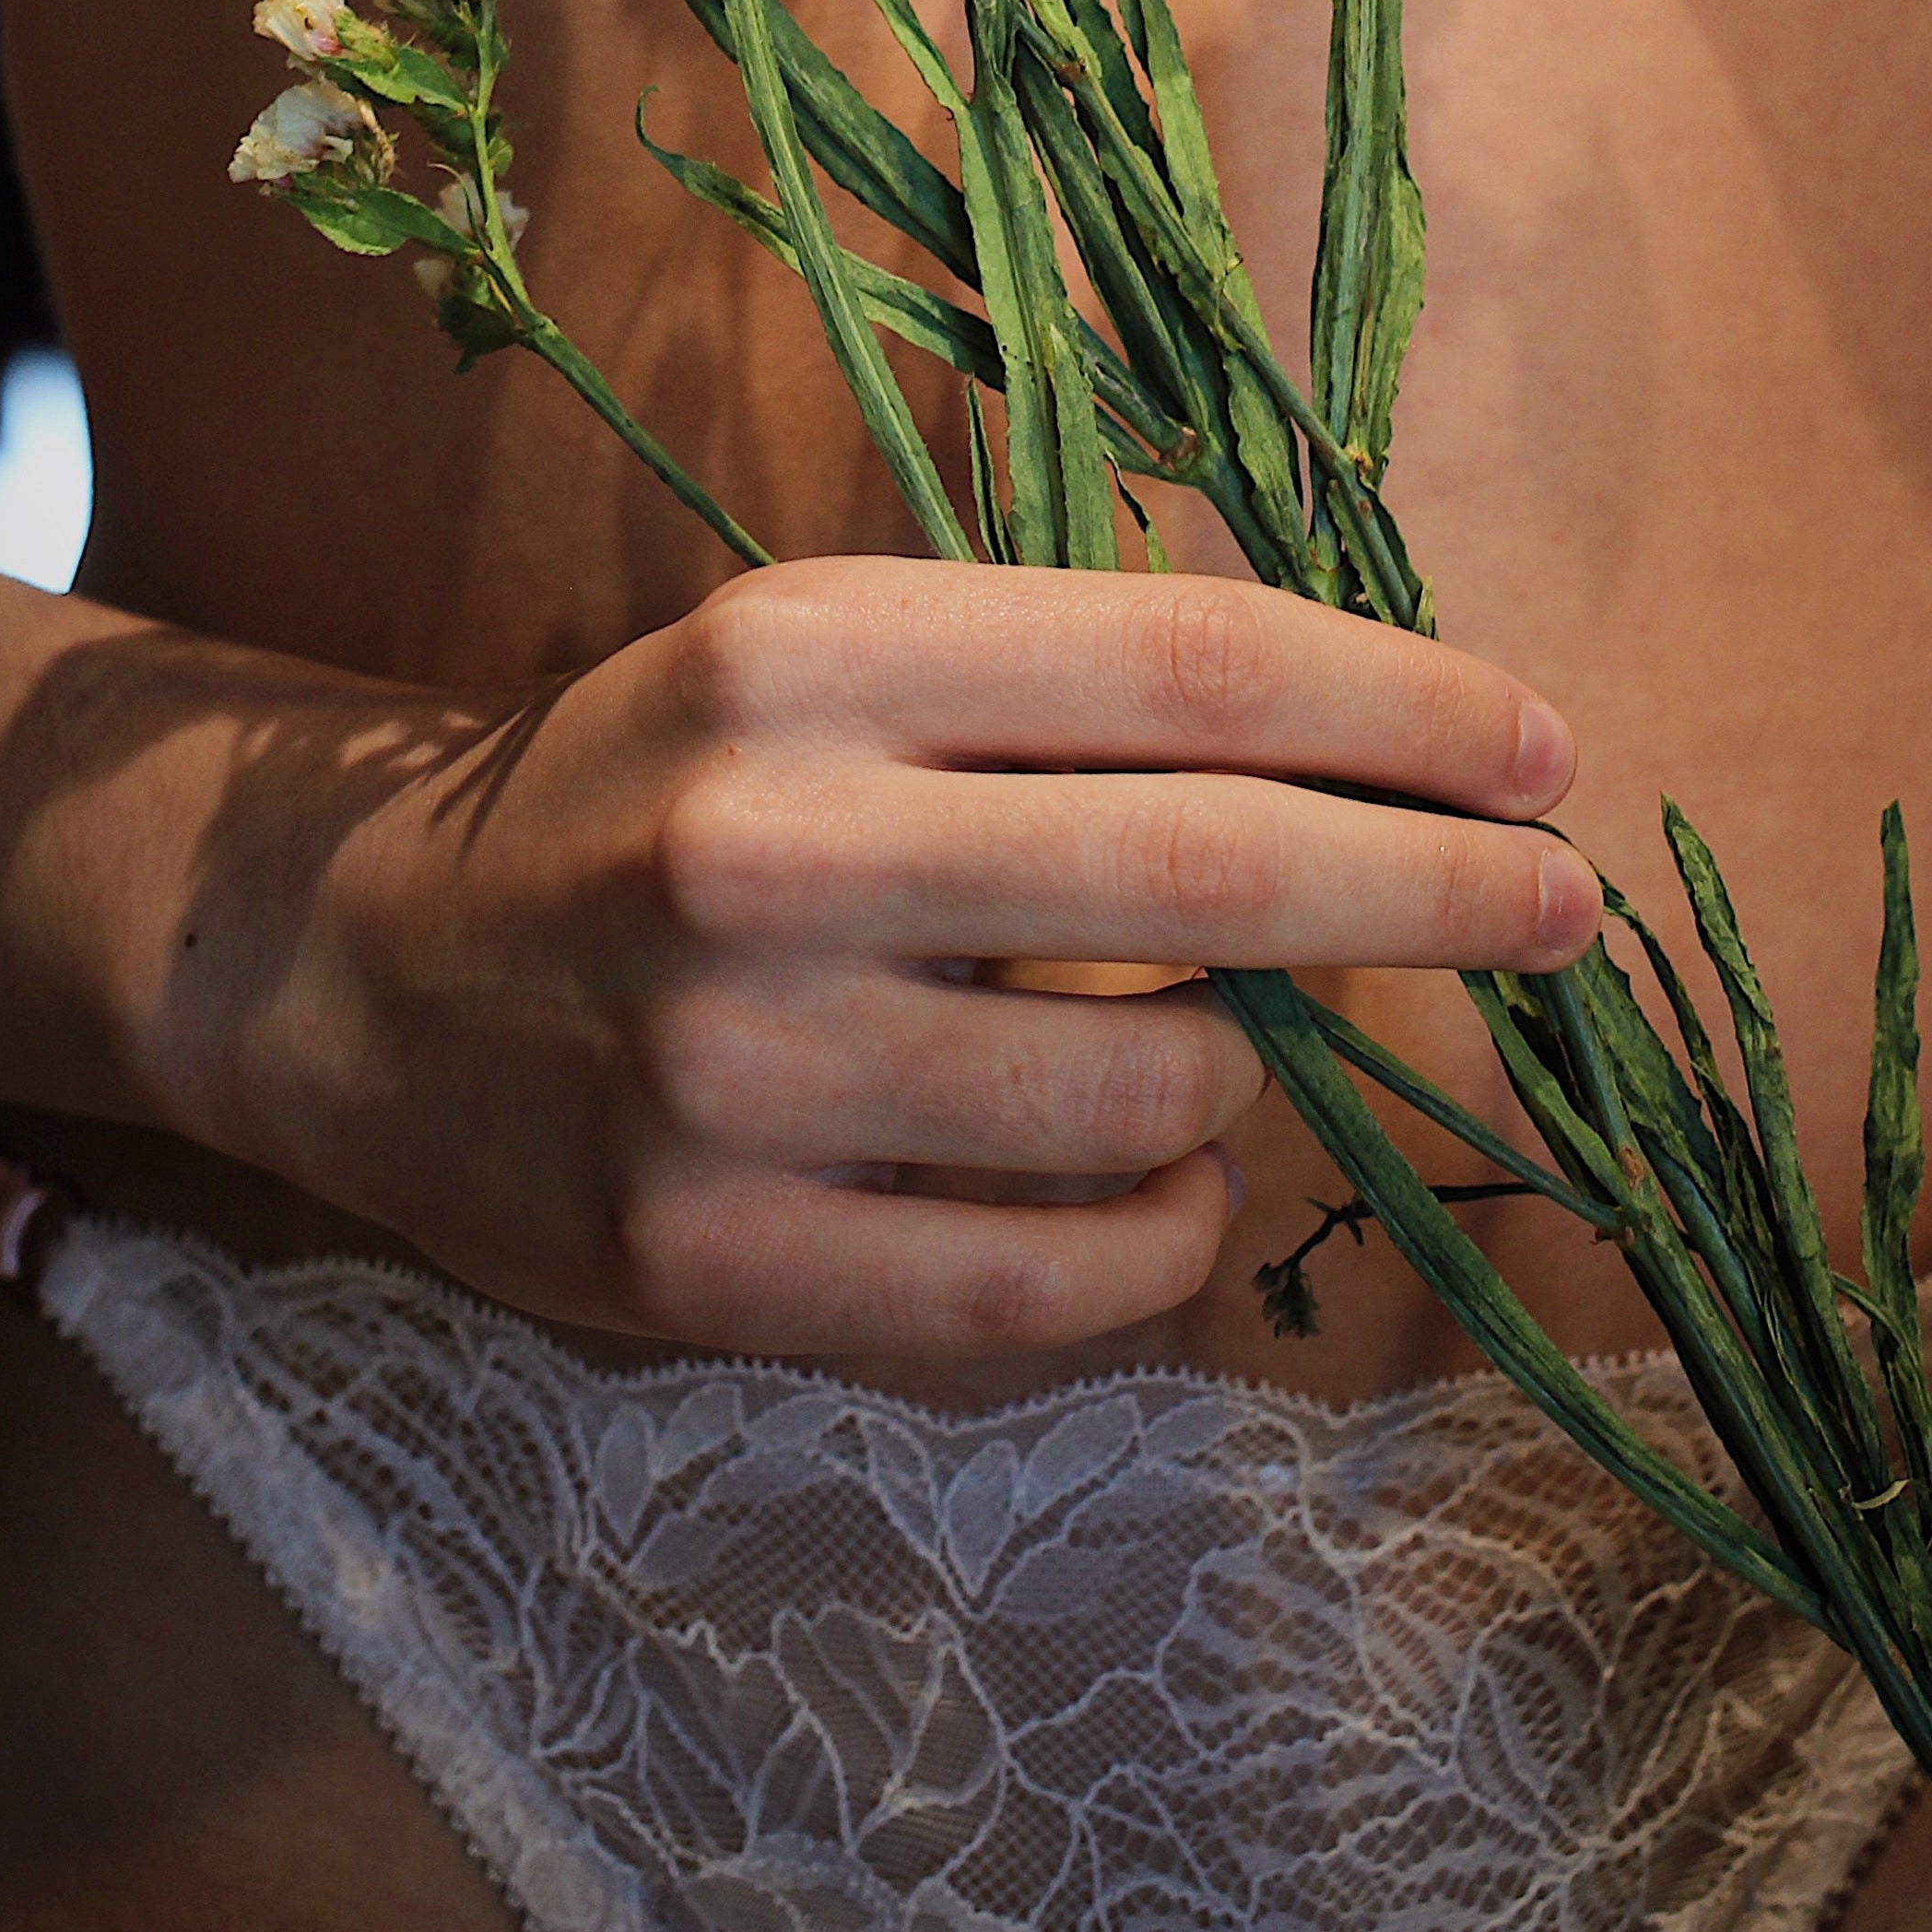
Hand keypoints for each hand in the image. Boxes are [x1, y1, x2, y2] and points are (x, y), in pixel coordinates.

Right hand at [200, 557, 1589, 1360]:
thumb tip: (1384, 738)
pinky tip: (1162, 1195)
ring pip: (1150, 1101)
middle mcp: (773, 849)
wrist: (367, 970)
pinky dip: (1159, 1240)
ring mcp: (738, 1072)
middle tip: (1564, 904)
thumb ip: (1060, 682)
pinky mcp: (713, 1259)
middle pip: (1210, 877)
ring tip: (1218, 1054)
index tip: (1542, 749)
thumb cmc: (663, 784)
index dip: (1405, 709)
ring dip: (1247, 1082)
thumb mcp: (826, 649)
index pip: (1191, 668)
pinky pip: (1048, 1282)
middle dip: (1435, 890)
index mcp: (811, 651)